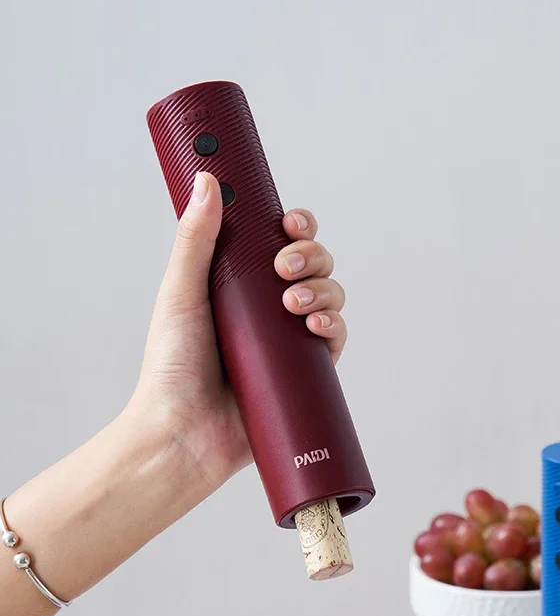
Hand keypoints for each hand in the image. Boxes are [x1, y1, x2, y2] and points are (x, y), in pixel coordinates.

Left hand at [127, 171, 347, 494]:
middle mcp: (267, 309)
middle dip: (310, 255)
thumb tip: (207, 181)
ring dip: (322, 289)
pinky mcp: (304, 375)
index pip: (279, 241)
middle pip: (312, 264)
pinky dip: (333, 327)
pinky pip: (334, 341)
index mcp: (239, 284)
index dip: (295, 226)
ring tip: (293, 304)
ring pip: (330, 297)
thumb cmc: (170, 369)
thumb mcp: (181, 293)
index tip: (289, 221)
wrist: (181, 435)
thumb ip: (196, 239)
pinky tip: (314, 327)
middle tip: (283, 267)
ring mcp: (287, 341)